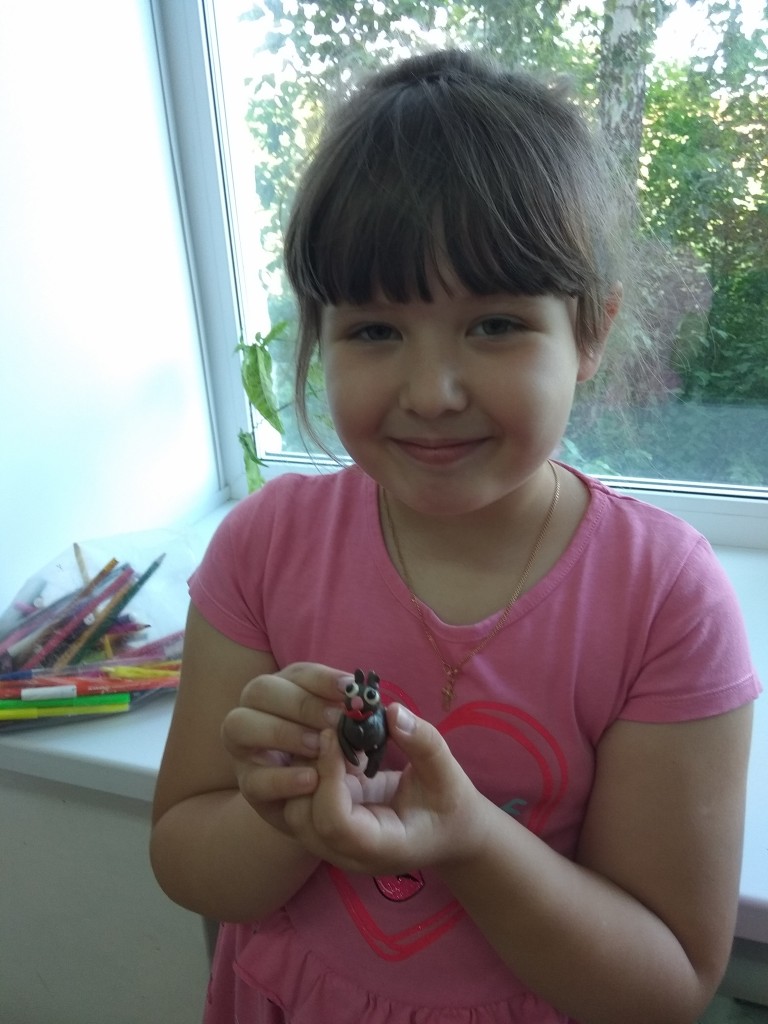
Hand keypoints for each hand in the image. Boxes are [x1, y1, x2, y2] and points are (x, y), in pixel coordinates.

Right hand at [221, 662, 346, 833]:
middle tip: (336, 722)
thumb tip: (384, 707)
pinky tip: (311, 779)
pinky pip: (253, 779)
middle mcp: (256, 710)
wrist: (317, 800)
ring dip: (282, 732)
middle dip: (302, 704)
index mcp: (284, 689)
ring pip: (239, 725)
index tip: (351, 691)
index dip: (324, 680)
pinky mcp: (248, 784)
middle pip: (261, 690)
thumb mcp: (349, 732)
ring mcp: (244, 747)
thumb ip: (357, 716)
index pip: (298, 673)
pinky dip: (282, 778)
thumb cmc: (335, 753)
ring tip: (318, 747)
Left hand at [282, 703, 489, 875]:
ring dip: (302, 771)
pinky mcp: (328, 826)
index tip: (333, 735)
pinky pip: (300, 802)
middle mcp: (350, 854)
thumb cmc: (451, 805)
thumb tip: (391, 710)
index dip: (327, 777)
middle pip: (303, 819)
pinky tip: (326, 748)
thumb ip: (422, 743)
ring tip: (324, 737)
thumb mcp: (447, 772)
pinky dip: (305, 774)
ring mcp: (335, 844)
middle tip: (324, 729)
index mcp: (382, 847)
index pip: (335, 823)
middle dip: (307, 771)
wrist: (450, 832)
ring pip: (293, 812)